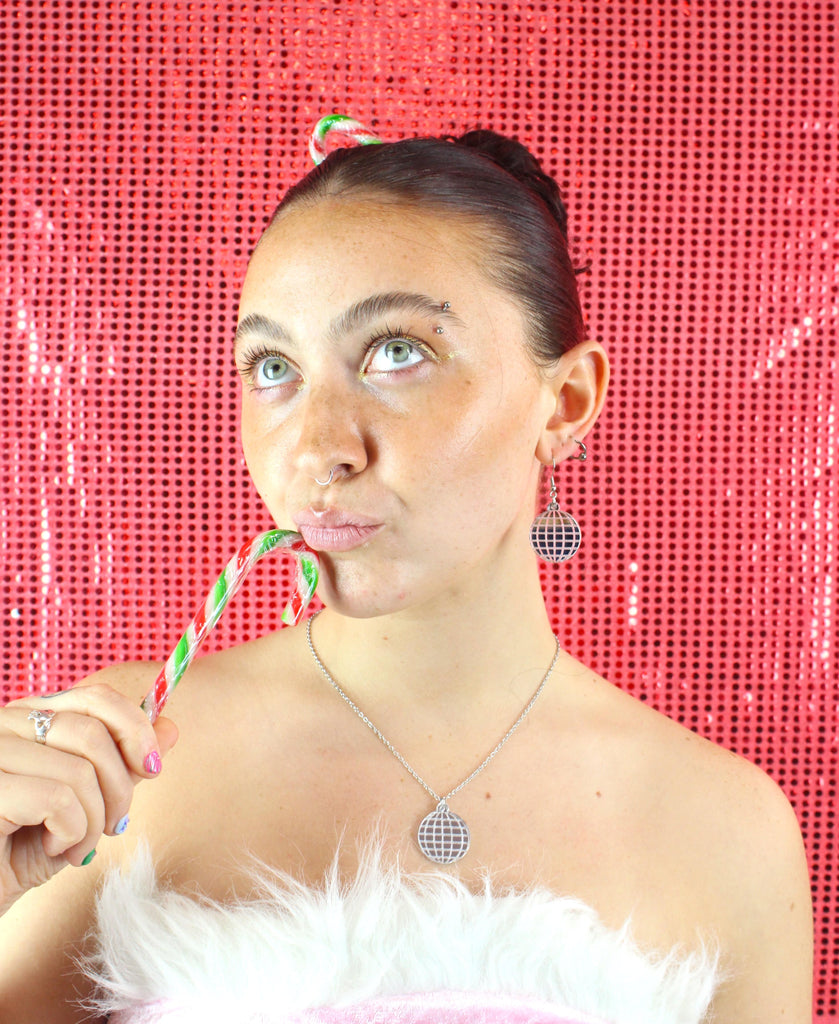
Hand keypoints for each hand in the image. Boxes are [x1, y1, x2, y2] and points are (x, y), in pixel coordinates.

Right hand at [0, 684, 177, 913]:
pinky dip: (71, 833)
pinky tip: (51, 849)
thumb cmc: (20, 851)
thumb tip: (170, 728)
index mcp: (28, 717)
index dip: (135, 728)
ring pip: (79, 770)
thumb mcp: (82, 805)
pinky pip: (57, 800)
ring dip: (94, 820)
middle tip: (114, 825)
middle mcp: (3, 725)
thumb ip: (122, 765)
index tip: (152, 766)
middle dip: (120, 786)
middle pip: (92, 733)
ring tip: (76, 847)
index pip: (95, 697)